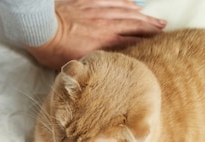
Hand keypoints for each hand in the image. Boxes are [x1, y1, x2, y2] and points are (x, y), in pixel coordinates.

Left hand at [26, 0, 166, 68]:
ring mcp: (99, 11)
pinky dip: (126, 2)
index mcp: (103, 42)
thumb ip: (88, 65)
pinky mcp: (90, 2)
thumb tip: (95, 72)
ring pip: (127, 11)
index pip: (130, 43)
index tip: (157, 46)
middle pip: (134, 25)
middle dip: (150, 28)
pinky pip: (113, 0)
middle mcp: (106, 25)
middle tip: (164, 30)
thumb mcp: (72, 64)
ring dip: (143, 15)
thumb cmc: (51, 49)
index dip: (145, 44)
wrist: (40, 26)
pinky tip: (134, 4)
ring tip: (156, 18)